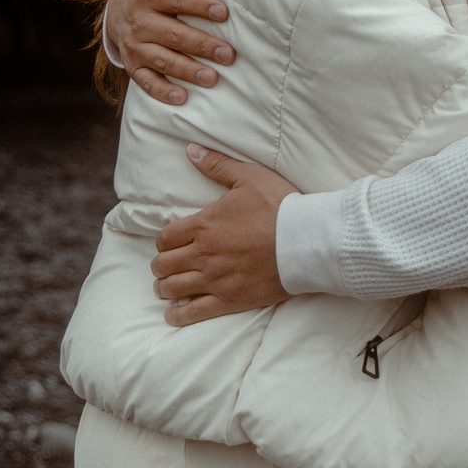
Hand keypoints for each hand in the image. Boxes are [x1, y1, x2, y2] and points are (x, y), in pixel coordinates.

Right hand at [108, 0, 233, 104]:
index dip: (200, 6)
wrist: (115, 11)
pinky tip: (184, 98)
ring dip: (189, 71)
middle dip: (202, 45)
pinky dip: (163, 92)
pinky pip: (146, 82)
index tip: (224, 12)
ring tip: (213, 78)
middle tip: (229, 54)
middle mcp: (140, 21)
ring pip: (163, 61)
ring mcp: (135, 46)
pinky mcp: (133, 65)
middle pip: (174, 35)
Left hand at [150, 145, 297, 324]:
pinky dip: (178, 316)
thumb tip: (191, 150)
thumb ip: (217, 165)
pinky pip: (194, 314)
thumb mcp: (249, 177)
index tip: (169, 243)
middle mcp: (203, 254)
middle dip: (160, 265)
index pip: (165, 237)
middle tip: (165, 265)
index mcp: (203, 225)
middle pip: (164, 264)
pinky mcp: (229, 300)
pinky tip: (173, 315)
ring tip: (166, 287)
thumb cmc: (279, 206)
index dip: (163, 241)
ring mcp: (215, 280)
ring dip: (165, 288)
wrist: (306, 240)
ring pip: (173, 288)